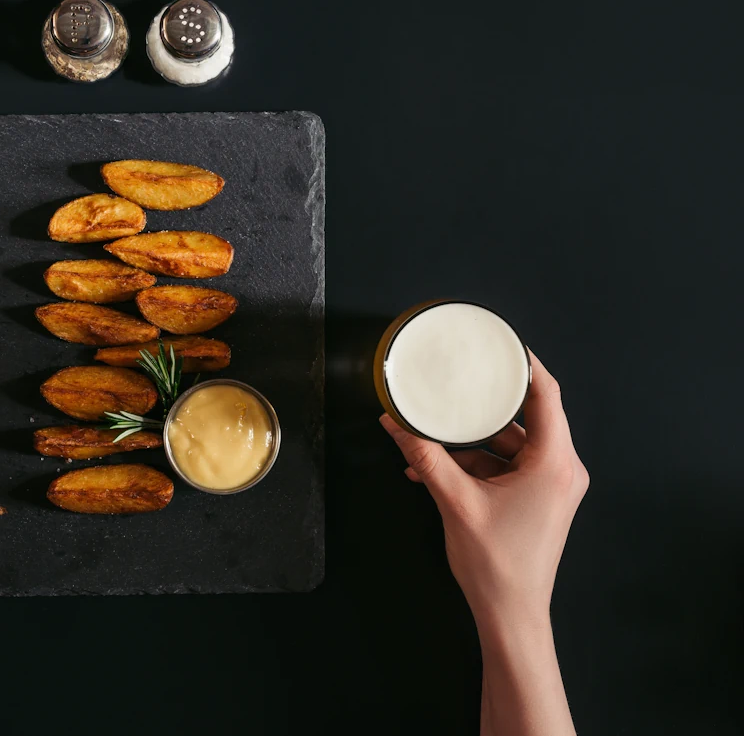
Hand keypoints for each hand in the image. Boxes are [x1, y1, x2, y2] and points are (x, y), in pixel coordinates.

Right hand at [381, 351, 586, 735]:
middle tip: (456, 380)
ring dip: (470, 442)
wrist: (511, 614)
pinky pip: (505, 466)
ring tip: (430, 435)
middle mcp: (561, 468)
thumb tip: (396, 424)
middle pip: (524, 417)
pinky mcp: (537, 499)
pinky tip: (434, 466)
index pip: (547, 395)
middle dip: (482, 405)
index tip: (501, 342)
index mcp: (554, 462)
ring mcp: (550, 485)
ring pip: (509, 443)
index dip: (525, 364)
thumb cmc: (496, 564)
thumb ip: (426, 456)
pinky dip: (474, 464)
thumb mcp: (455, 502)